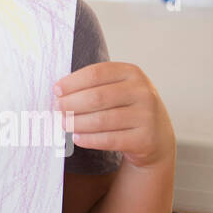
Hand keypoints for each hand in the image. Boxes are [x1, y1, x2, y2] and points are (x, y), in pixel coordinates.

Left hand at [53, 62, 174, 170]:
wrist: (156, 134)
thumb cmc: (126, 107)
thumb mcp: (117, 88)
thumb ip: (94, 85)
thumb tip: (59, 92)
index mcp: (132, 73)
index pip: (96, 73)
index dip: (72, 82)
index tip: (56, 90)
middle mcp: (142, 92)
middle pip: (97, 97)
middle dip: (71, 104)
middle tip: (57, 109)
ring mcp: (146, 116)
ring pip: (102, 120)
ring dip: (77, 122)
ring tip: (64, 123)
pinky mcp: (145, 139)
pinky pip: (110, 139)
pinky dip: (89, 139)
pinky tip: (77, 138)